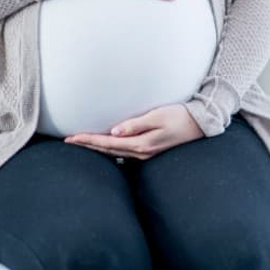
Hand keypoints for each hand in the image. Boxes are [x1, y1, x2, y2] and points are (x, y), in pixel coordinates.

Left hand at [65, 104, 204, 159]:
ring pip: (114, 153)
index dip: (89, 140)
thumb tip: (114, 132)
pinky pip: (123, 151)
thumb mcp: (158, 116)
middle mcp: (141, 152)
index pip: (108, 143)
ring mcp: (145, 153)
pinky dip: (110, 149)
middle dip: (88, 146)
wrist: (200, 124)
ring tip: (82, 144)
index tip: (71, 138)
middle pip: (108, 150)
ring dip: (97, 148)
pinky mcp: (149, 149)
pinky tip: (105, 146)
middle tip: (68, 141)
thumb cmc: (180, 116)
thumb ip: (136, 124)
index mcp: (141, 144)